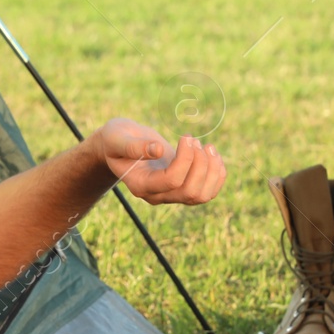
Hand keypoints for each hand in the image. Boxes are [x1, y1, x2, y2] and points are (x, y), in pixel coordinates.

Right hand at [92, 118, 225, 205]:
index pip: (172, 180)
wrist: (120, 146)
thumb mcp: (117, 137)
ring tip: (207, 146)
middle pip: (190, 192)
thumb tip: (159, 150)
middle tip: (194, 140)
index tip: (185, 137)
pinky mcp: (182, 187)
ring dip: (212, 171)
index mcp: (141, 185)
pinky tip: (212, 154)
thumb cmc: (116, 139)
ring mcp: (171, 194)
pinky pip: (208, 192)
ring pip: (202, 196)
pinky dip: (217, 174)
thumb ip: (133, 145)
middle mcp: (157, 195)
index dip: (185, 159)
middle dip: (200, 164)